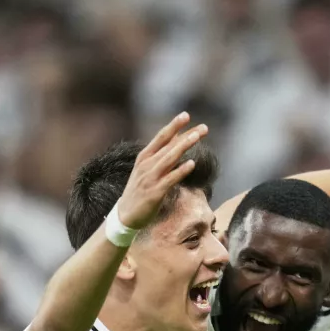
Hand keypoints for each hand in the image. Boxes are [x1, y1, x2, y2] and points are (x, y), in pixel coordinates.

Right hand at [117, 112, 208, 228]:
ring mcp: (150, 178)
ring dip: (184, 146)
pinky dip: (181, 170)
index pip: (161, 137)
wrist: (125, 215)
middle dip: (187, 135)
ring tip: (197, 137)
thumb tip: (177, 141)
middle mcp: (147, 165)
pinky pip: (170, 179)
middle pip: (169, 146)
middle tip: (204, 128)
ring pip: (170, 158)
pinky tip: (192, 164)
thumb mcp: (146, 169)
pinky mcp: (155, 192)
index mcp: (144, 157)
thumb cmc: (139, 191)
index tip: (186, 115)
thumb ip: (160, 156)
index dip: (174, 126)